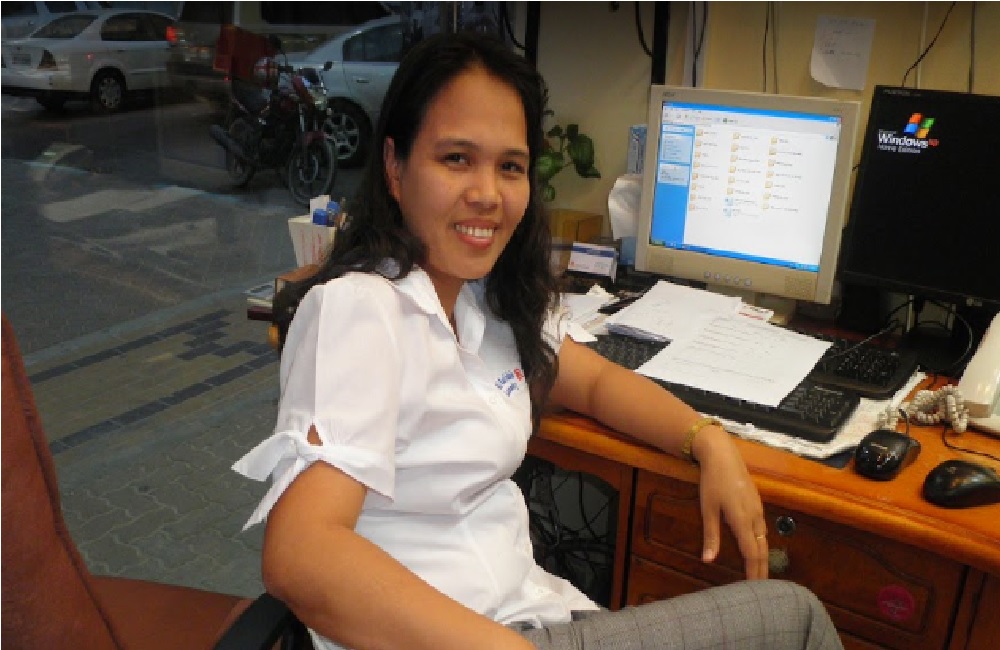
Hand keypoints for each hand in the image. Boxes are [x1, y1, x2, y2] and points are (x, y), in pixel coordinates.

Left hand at [692, 425, 768, 578]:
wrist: (722, 454)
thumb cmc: (712, 481)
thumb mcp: (707, 509)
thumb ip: (710, 535)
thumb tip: (708, 560)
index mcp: (742, 520)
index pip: (752, 553)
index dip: (753, 571)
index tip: (753, 588)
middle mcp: (754, 516)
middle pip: (762, 549)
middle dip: (761, 568)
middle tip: (760, 588)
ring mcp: (758, 508)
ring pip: (764, 538)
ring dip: (762, 556)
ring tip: (759, 572)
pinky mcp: (756, 502)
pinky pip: (762, 528)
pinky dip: (761, 543)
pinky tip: (756, 547)